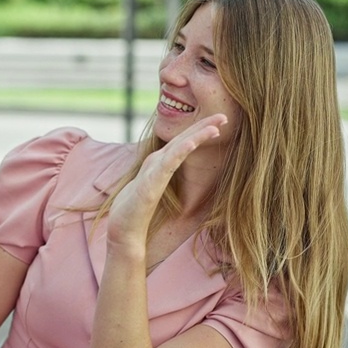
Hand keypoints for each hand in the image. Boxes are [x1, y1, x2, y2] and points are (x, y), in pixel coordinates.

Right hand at [106, 114, 226, 247]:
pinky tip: (193, 142)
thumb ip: (162, 178)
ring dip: (197, 134)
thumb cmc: (136, 213)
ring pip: (178, 148)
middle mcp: (156, 163)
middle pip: (182, 139)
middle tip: (223, 115)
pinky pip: (168, 165)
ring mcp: (152, 172)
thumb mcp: (154, 190)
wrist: (123, 233)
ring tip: (216, 125)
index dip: (200, 130)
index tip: (220, 122)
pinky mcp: (149, 184)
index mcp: (159, 165)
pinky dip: (181, 151)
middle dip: (203, 126)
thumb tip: (174, 172)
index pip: (183, 142)